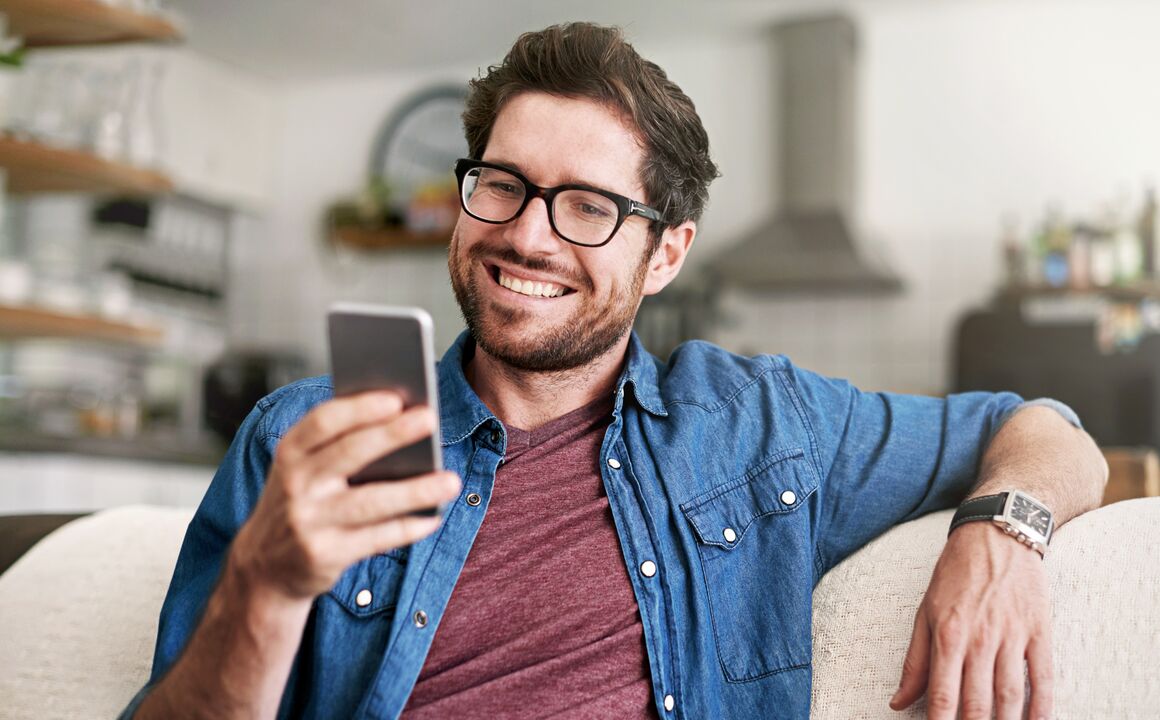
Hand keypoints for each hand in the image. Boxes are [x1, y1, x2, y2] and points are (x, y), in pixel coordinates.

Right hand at [230, 390, 460, 601]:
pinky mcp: (324, 555)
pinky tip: (433, 518)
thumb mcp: (304, 469)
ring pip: (370, 502)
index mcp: (289, 453)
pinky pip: (376, 539)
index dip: (358, 408)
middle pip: (348, 454)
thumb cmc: (302, 500)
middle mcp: (295, 485)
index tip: (395, 397)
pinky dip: (408, 528)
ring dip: (414, 490)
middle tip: (431, 418)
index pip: (323, 422)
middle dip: (392, 434)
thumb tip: (401, 420)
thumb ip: (340, 445)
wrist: (265, 566)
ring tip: (451, 481)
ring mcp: (308, 522)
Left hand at [889, 522, 1052, 719]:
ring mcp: (1013, 635)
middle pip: (978, 702)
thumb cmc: (955, 574)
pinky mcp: (1040, 631)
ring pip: (1010, 696)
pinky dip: (1043, 707)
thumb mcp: (925, 612)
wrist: (996, 534)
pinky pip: (1044, 677)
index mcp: (947, 634)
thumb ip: (914, 661)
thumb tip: (897, 701)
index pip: (942, 695)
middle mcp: (980, 638)